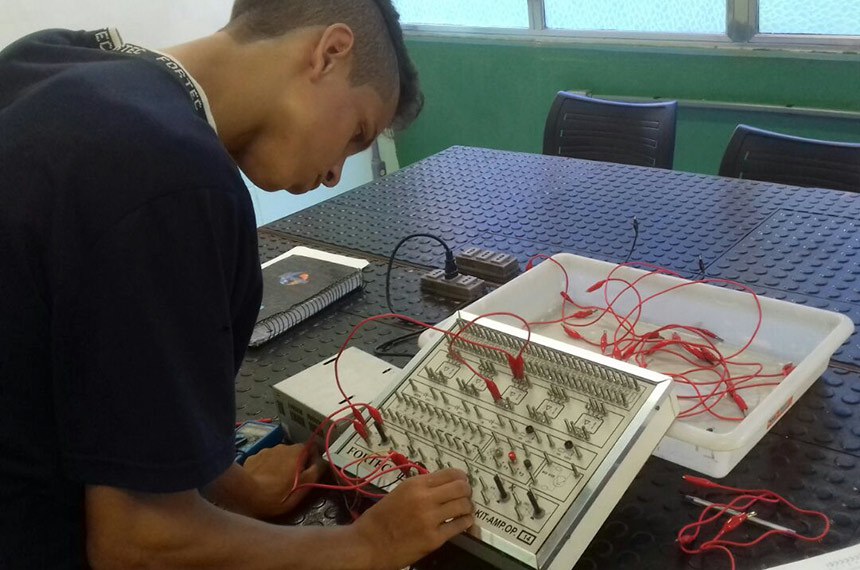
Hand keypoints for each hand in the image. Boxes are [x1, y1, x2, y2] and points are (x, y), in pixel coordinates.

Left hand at [242, 443, 323, 517]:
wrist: (245, 494)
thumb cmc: (278, 493)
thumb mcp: (304, 486)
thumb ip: (317, 471)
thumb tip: (323, 461)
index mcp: (298, 451)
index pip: (313, 448)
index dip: (314, 460)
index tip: (311, 473)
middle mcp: (283, 446)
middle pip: (296, 453)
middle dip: (297, 464)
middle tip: (294, 481)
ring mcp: (267, 450)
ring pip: (280, 456)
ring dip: (282, 465)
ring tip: (277, 482)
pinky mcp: (253, 457)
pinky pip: (265, 461)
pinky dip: (268, 468)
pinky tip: (264, 480)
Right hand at [351, 468, 473, 569]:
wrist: (368, 544)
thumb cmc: (379, 519)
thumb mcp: (399, 492)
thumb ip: (421, 487)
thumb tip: (442, 485)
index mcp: (415, 484)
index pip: (451, 473)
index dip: (462, 478)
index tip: (463, 482)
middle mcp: (425, 498)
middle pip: (461, 487)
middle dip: (467, 491)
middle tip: (466, 496)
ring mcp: (430, 519)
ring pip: (464, 506)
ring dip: (468, 507)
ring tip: (465, 511)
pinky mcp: (434, 539)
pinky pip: (460, 526)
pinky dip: (465, 523)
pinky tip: (463, 523)